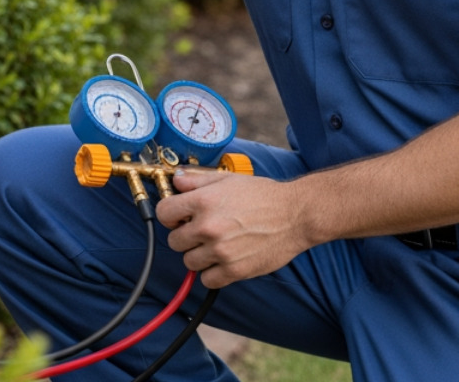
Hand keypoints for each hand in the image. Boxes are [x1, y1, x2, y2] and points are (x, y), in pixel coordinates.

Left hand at [155, 170, 311, 288]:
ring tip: (215, 245)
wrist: (295, 215)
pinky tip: (223, 260)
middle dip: (185, 236)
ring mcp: (221, 251)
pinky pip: (207, 280)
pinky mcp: (234, 270)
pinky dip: (212, 273)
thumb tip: (175, 180)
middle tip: (201, 231)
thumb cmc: (262, 195)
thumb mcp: (227, 179)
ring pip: (189, 262)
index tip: (179, 217)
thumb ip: (196, 180)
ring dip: (198, 255)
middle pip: (174, 241)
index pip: (164, 213)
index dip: (170, 215)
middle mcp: (209, 227)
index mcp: (204, 201)